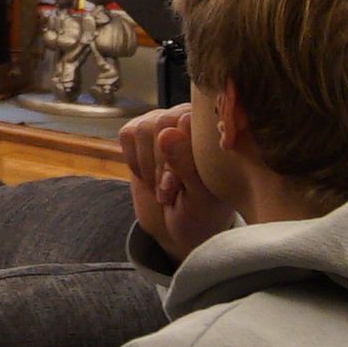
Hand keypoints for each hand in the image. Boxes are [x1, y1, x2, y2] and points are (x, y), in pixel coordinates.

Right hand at [118, 104, 234, 260]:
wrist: (178, 227)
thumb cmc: (201, 213)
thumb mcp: (200, 197)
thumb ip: (186, 165)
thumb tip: (167, 133)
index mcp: (218, 133)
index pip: (193, 121)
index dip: (182, 154)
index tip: (182, 185)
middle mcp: (194, 119)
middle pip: (163, 124)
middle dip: (162, 164)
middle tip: (171, 191)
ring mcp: (166, 123)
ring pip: (143, 129)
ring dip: (148, 167)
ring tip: (163, 189)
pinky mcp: (142, 132)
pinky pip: (128, 134)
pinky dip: (134, 162)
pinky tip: (149, 178)